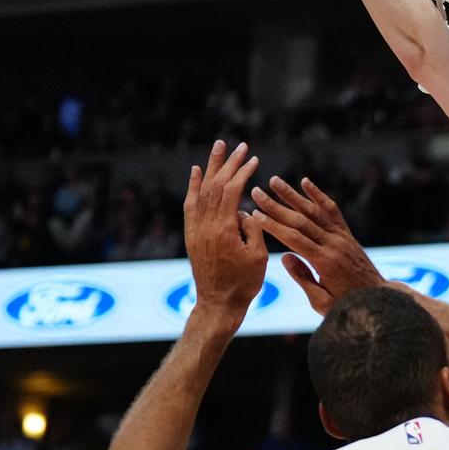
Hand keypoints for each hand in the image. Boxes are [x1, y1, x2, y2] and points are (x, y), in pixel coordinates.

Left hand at [183, 141, 265, 317]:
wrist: (218, 303)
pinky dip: (194, 186)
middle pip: (216, 185)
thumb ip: (253, 229)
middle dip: (229, 163)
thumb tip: (246, 211)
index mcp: (224, 230)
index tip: (254, 160)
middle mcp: (206, 226)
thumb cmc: (243, 283)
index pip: (232, 191)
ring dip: (212, 167)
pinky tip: (197, 171)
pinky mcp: (192, 235)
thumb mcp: (258, 257)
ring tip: (219, 147)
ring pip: (202, 190)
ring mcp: (196, 229)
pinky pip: (190, 205)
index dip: (243, 173)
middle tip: (240, 145)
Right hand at [250, 176, 385, 314]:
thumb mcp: (322, 301)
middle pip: (300, 220)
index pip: (293, 239)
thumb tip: (285, 257)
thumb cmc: (347, 304)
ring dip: (293, 195)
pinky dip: (318, 195)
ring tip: (275, 181)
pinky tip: (306, 182)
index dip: (273, 226)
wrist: (378, 298)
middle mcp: (333, 244)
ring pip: (314, 211)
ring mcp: (341, 237)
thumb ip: (304, 278)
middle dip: (276, 206)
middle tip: (256, 192)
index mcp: (324, 262)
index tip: (255, 214)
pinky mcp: (347, 234)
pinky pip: (332, 211)